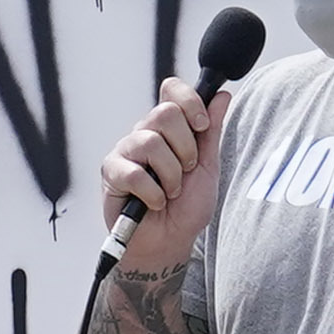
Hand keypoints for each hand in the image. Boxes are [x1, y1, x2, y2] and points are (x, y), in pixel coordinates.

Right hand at [95, 78, 228, 260]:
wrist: (169, 243)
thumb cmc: (186, 208)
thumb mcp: (207, 167)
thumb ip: (211, 132)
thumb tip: (222, 95)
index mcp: (169, 128)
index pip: (172, 90)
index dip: (190, 102)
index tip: (202, 126)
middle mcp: (145, 133)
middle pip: (164, 112)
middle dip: (185, 146)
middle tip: (186, 170)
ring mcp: (126, 151)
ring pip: (150, 142)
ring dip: (170, 174)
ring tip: (171, 191)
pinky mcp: (111, 173)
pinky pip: (134, 173)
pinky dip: (153, 193)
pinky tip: (155, 203)